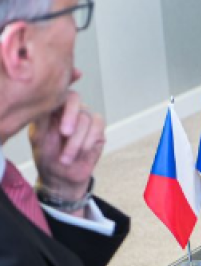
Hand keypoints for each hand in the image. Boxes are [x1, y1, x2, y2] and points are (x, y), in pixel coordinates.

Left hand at [28, 89, 105, 203]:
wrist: (63, 177)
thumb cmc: (47, 158)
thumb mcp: (38, 139)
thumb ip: (41, 119)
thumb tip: (43, 102)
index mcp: (52, 109)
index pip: (58, 92)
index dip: (64, 88)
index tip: (66, 95)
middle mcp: (69, 110)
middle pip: (75, 99)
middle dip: (70, 116)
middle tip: (65, 133)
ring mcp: (85, 117)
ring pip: (85, 118)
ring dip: (76, 141)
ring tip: (66, 158)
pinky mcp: (98, 128)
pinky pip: (98, 126)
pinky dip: (88, 141)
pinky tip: (81, 152)